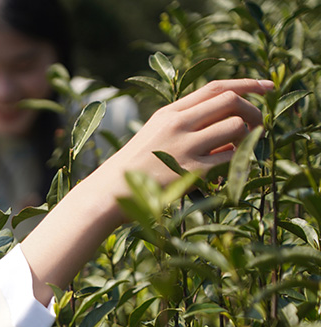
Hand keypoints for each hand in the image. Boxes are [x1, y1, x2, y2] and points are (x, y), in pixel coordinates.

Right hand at [102, 78, 273, 194]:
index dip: (248, 83)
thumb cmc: (135, 167)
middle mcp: (178, 124)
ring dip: (247, 137)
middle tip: (259, 125)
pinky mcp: (191, 171)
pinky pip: (229, 158)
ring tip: (240, 150)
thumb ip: (186, 123)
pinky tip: (228, 169)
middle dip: (254, 111)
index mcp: (169, 112)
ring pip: (236, 127)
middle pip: (231, 101)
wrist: (110, 191)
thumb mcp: (155, 134)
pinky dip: (236, 162)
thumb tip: (229, 124)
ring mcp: (185, 147)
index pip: (216, 87)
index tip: (268, 86)